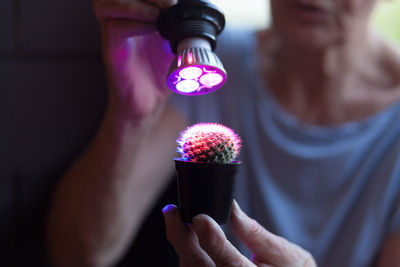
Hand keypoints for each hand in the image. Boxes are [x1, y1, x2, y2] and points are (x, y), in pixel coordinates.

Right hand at [93, 0, 176, 117]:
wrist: (147, 103)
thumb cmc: (157, 73)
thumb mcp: (172, 43)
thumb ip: (177, 25)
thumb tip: (196, 11)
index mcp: (131, 16)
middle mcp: (118, 22)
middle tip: (170, 2)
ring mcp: (113, 37)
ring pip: (106, 5)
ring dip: (135, 4)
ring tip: (160, 12)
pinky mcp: (113, 53)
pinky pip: (116, 30)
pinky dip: (135, 24)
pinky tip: (153, 28)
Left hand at [163, 201, 316, 266]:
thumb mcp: (289, 256)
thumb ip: (257, 235)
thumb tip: (231, 208)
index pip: (231, 265)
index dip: (213, 242)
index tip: (199, 218)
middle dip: (182, 240)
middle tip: (172, 212)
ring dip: (182, 244)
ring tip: (177, 218)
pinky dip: (187, 253)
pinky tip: (187, 236)